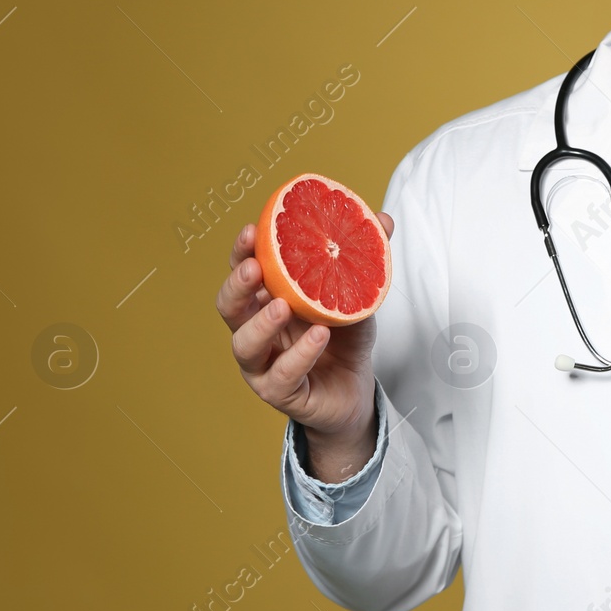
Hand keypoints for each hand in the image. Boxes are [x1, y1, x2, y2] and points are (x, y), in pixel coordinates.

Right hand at [215, 215, 394, 444]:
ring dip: (261, 323)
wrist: (355, 386)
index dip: (241, 252)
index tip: (253, 230)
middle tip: (254, 269)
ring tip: (282, 306)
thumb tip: (382, 218)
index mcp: (266, 298)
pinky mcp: (280, 391)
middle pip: (229, 307)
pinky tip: (319, 335)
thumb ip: (366, 256)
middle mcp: (255, 329)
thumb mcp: (358, 292)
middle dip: (237, 285)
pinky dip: (300, 354)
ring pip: (244, 344)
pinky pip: (282, 375)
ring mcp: (263, 363)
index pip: (243, 271)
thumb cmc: (344, 335)